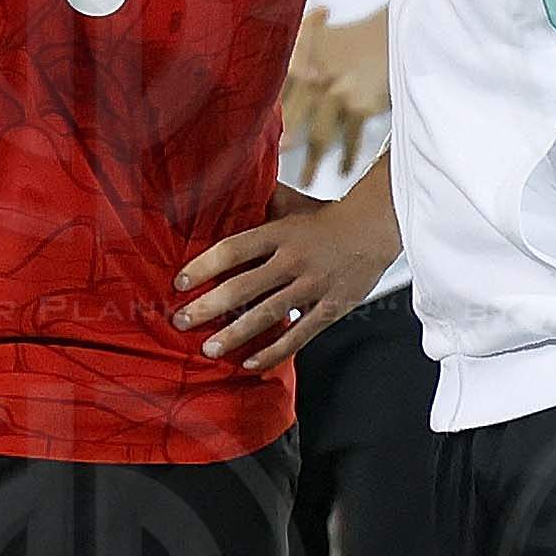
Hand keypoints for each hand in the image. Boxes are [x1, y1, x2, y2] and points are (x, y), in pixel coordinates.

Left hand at [175, 185, 398, 371]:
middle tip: (182, 320)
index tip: (180, 281)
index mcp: (280, 233)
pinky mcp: (330, 309)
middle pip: (243, 287)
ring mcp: (312, 286)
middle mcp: (294, 260)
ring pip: (267, 315)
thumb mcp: (291, 203)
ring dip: (235, 334)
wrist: (375, 228)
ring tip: (209, 348)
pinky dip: (273, 351)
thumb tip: (225, 192)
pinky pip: (298, 336)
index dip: (204, 266)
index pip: (234, 249)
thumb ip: (259, 202)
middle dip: (208, 307)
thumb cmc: (326, 217)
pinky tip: (250, 362)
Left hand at [279, 9, 387, 175]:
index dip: (263, 118)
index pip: (273, 94)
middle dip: (280, 145)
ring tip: (306, 180)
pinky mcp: (360, 107)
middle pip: (289, 121)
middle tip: (270, 165)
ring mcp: (336, 95)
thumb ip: (293, 45)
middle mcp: (313, 79)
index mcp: (298, 61)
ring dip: (311, 163)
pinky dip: (347, 157)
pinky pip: (349, 139)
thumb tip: (272, 55)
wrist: (395, 35)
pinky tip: (343, 169)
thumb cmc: (357, 37)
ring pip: (318, 137)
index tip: (254, 137)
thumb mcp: (318, 34)